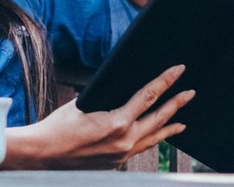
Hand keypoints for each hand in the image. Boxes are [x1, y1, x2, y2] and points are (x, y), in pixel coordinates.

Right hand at [28, 64, 194, 169]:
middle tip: (189, 93)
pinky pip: (141, 148)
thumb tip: (123, 93)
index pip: (149, 96)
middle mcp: (124, 140)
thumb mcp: (85, 103)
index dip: (166, 81)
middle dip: (176, 103)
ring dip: (169, 126)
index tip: (178, 71)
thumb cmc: (59, 127)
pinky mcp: (116, 163)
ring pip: (153, 137)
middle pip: (159, 118)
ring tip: (182, 120)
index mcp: (118, 122)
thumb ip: (108, 100)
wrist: (44, 154)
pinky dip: (151, 140)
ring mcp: (122, 154)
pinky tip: (156, 136)